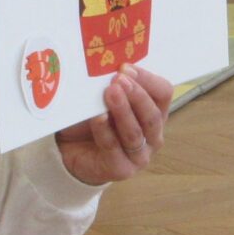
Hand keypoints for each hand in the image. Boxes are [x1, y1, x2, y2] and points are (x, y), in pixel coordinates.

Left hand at [54, 66, 173, 184]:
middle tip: (119, 80)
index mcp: (155, 112)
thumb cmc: (91, 119)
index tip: (125, 68)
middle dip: (137, 95)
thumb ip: (112, 84)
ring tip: (109, 93)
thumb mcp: (103, 97)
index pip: (163, 93)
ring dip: (123, 111)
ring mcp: (139, 156)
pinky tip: (98, 117)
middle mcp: (152, 135)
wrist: (70, 150)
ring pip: (136, 133)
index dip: (147, 79)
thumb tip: (109, 65)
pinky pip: (113, 147)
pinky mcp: (121, 169)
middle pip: (153, 115)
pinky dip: (105, 131)